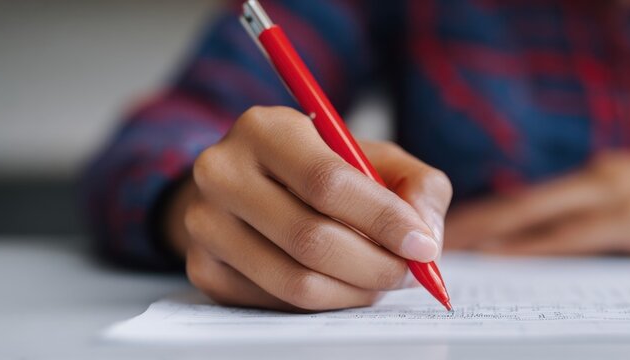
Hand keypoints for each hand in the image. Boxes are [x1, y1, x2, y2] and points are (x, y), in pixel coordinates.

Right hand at [165, 106, 451, 311]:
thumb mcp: (371, 156)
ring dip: (355, 290)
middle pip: (311, 238)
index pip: (327, 182)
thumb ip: (416, 184)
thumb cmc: (318, 170)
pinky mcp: (203, 268)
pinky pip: (277, 302)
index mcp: (264, 128)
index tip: (423, 245)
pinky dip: (325, 301)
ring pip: (295, 281)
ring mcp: (205, 224)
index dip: (383, 219)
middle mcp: (222, 172)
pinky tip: (343, 283)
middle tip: (410, 272)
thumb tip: (426, 235)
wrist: (246, 184)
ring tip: (382, 278)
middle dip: (375, 265)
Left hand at [445, 151, 629, 257]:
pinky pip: (573, 236)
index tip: (453, 228)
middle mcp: (602, 176)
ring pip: (537, 214)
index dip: (488, 213)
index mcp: (602, 175)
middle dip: (474, 221)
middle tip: (433, 237)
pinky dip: (533, 246)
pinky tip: (505, 255)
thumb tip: (555, 249)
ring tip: (453, 249)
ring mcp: (619, 192)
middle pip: (522, 201)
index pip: (532, 196)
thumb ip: (604, 221)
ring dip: (491, 233)